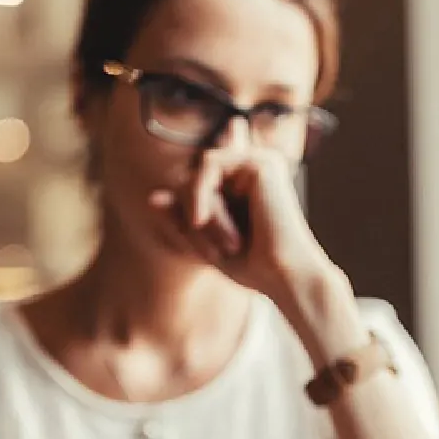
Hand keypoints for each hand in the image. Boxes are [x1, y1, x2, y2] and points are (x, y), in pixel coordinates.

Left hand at [148, 147, 333, 300]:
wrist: (285, 276)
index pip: (195, 184)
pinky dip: (199, 195)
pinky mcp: (261, 162)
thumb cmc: (253, 266)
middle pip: (192, 177)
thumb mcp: (206, 241)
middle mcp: (253, 169)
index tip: (201, 245)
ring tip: (221, 243)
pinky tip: (202, 220)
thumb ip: (182, 218)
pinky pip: (208, 165)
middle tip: (212, 252)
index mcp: (246, 185)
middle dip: (189, 214)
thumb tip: (153, 197)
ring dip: (196, 209)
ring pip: (197, 172)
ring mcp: (260, 162)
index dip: (185, 211)